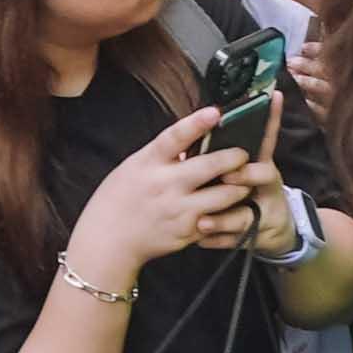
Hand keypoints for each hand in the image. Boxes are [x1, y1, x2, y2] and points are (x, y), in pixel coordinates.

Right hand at [65, 102, 268, 284]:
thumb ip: (162, 155)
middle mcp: (165, 185)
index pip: (175, 137)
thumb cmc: (118, 199)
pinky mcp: (187, 232)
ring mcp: (178, 210)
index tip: (215, 112)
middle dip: (234, 157)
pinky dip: (227, 212)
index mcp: (148, 163)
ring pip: (223, 196)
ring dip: (239, 187)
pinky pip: (217, 220)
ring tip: (244, 181)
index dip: (197, 123)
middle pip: (209, 166)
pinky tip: (233, 207)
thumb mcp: (134, 167)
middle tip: (243, 153)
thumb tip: (191, 141)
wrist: (108, 240)